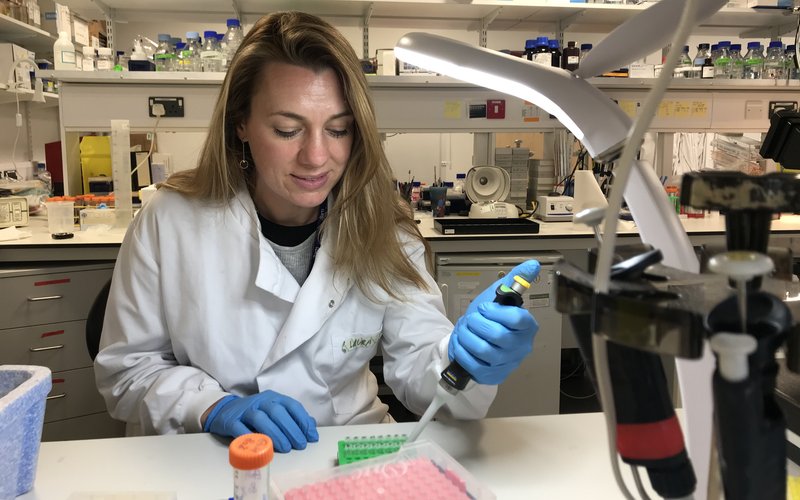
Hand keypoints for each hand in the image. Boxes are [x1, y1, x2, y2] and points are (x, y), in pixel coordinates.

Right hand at [203, 390, 318, 452]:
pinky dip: (251, 438)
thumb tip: (312, 429)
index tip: (311, 436)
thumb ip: (292, 418)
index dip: (303, 420)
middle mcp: (260, 401)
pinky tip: (261, 447)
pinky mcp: (231, 421)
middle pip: (277, 412)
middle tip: (300, 444)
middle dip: (291, 429)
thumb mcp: (274, 411)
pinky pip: (240, 429)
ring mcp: (245, 410)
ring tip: (285, 448)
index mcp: (273, 397)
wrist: (223, 410)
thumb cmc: (254, 413)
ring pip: (260, 419)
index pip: (291, 405)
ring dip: (275, 434)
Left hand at [448, 260, 539, 384]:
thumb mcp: (499, 295)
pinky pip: (472, 364)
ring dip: (467, 336)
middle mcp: (520, 347)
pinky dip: (461, 350)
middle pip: (497, 334)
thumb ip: (516, 280)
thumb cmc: (489, 318)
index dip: (495, 311)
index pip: (518, 319)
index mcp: (527, 327)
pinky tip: (462, 344)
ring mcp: (506, 363)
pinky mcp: (491, 374)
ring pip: (483, 349)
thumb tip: (532, 265)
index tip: (485, 308)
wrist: (474, 339)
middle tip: (471, 319)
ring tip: (465, 330)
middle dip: (477, 323)